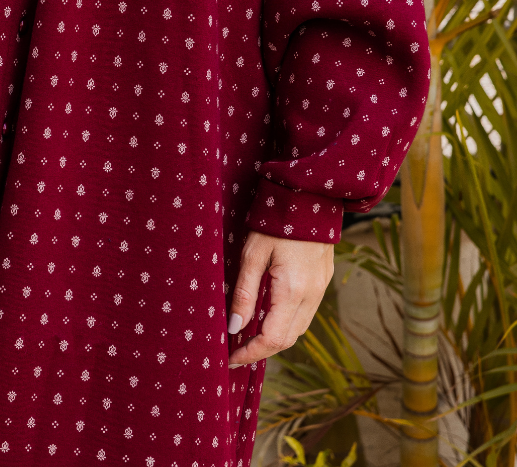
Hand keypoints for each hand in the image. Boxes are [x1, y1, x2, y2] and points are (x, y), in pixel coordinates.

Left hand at [227, 231, 332, 366]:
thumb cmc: (275, 222)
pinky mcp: (322, 281)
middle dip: (261, 350)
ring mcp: (320, 289)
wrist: (309, 195)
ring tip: (248, 336)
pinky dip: (286, 322)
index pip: (273, 339)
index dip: (251, 353)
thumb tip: (235, 327)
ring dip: (274, 337)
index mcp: (293, 292)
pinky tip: (268, 315)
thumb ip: (244, 292)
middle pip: (287, 340)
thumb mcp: (252, 254)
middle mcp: (311, 296)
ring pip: (298, 329)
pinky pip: (305, 313)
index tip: (231, 358)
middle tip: (235, 351)